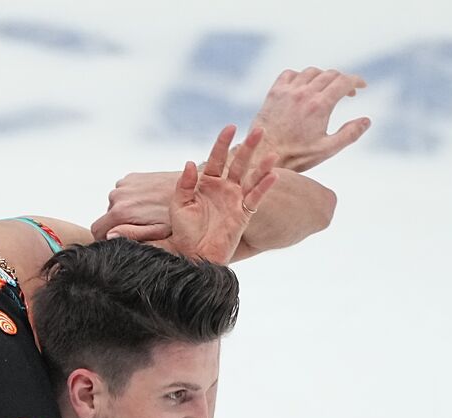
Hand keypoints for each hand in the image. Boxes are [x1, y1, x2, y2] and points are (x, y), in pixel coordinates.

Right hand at [91, 171, 176, 242]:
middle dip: (120, 222)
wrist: (192, 187)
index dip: (104, 237)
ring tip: (148, 212)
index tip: (118, 238)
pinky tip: (148, 201)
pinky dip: (132, 198)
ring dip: (126, 209)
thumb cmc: (178, 215)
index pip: (97, 230)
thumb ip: (130, 234)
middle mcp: (118, 196)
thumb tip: (109, 235)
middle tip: (143, 224)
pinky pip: (124, 192)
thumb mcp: (155, 232)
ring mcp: (124, 184)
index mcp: (121, 212)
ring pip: (115, 204)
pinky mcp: (132, 177)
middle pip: (108, 216)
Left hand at [160, 125, 278, 263]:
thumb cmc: (184, 233)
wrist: (194, 255)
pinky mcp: (243, 214)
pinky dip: (264, 187)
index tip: (230, 127)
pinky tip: (273, 176)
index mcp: (206, 184)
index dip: (223, 143)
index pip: (217, 159)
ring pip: (251, 178)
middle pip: (238, 163)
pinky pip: (255, 198)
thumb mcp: (179, 206)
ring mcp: (235, 201)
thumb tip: (189, 163)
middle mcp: (223, 189)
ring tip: (272, 153)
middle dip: (248, 147)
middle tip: (259, 130)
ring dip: (261, 166)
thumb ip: (184, 185)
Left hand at [251, 67, 369, 171]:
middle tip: (346, 92)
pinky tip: (302, 87)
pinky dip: (300, 76)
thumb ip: (349, 134)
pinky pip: (289, 74)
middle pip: (330, 74)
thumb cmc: (295, 156)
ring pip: (311, 72)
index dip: (357, 81)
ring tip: (325, 90)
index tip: (362, 87)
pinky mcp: (274, 93)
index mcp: (320, 105)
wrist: (263, 156)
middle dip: (342, 80)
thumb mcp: (327, 149)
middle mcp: (304, 93)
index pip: (344, 82)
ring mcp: (288, 91)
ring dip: (322, 77)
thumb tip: (367, 120)